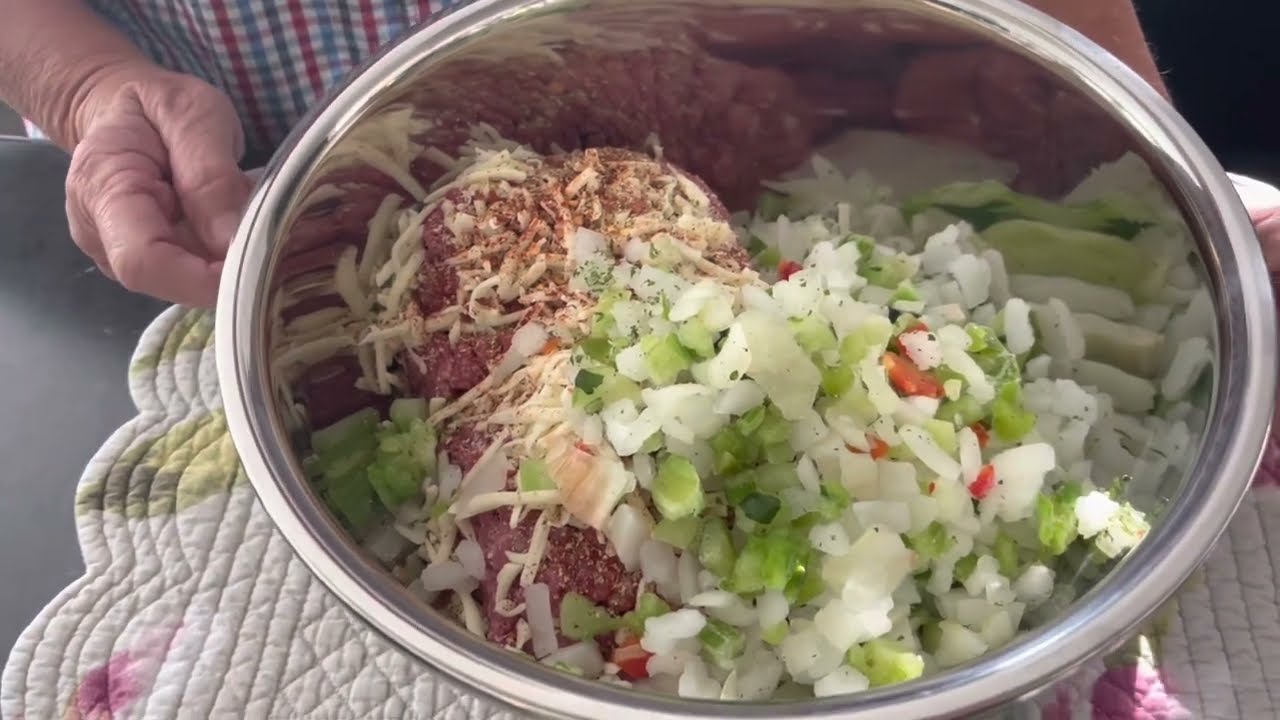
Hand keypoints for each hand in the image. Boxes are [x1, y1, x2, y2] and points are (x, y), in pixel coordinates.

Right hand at [65, 64, 252, 306]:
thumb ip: (210, 176)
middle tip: (280, 245)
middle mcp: (102, 236)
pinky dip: (227, 258)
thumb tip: (234, 242)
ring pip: (187, 282)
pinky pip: (193, 273)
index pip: (143, 261)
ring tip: (269, 230)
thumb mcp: (190, 116)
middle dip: (227, 270)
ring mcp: (122, 255)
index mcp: (101, 190)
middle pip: (169, 280)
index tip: (258, 268)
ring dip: (232, 263)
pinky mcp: (149, 262)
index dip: (201, 279)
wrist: (122, 110)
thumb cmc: (155, 107)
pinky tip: (249, 234)